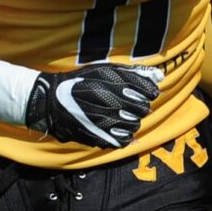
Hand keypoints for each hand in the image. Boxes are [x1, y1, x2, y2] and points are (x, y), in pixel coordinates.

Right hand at [22, 63, 161, 149]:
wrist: (52, 100)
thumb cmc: (80, 81)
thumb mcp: (104, 70)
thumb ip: (133, 73)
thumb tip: (159, 77)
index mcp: (112, 82)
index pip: (147, 91)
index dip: (148, 93)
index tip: (144, 93)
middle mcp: (109, 101)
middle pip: (142, 109)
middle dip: (140, 107)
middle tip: (130, 106)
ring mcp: (103, 120)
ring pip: (134, 125)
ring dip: (131, 121)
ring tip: (122, 117)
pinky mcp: (97, 136)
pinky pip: (122, 140)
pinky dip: (124, 136)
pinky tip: (117, 129)